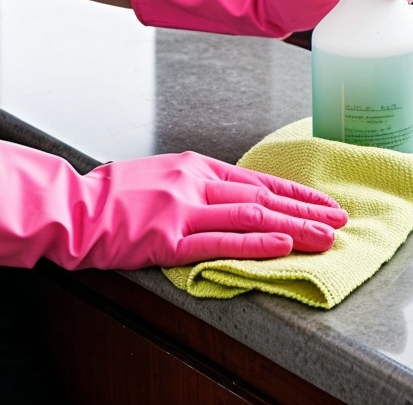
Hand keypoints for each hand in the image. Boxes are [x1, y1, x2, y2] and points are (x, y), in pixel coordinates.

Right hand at [0, 119, 346, 268]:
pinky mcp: (170, 236)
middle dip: (308, 207)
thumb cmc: (108, 198)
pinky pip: (222, 239)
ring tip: (330, 235)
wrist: (69, 207)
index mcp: (193, 167)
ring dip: (297, 224)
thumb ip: (192, 186)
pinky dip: (258, 241)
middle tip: (343, 218)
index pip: (257, 180)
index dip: (295, 192)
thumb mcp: (157, 178)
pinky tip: (285, 245)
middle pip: (264, 194)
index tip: (324, 202)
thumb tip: (226, 196)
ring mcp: (184, 208)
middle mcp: (195, 181)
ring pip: (254, 214)